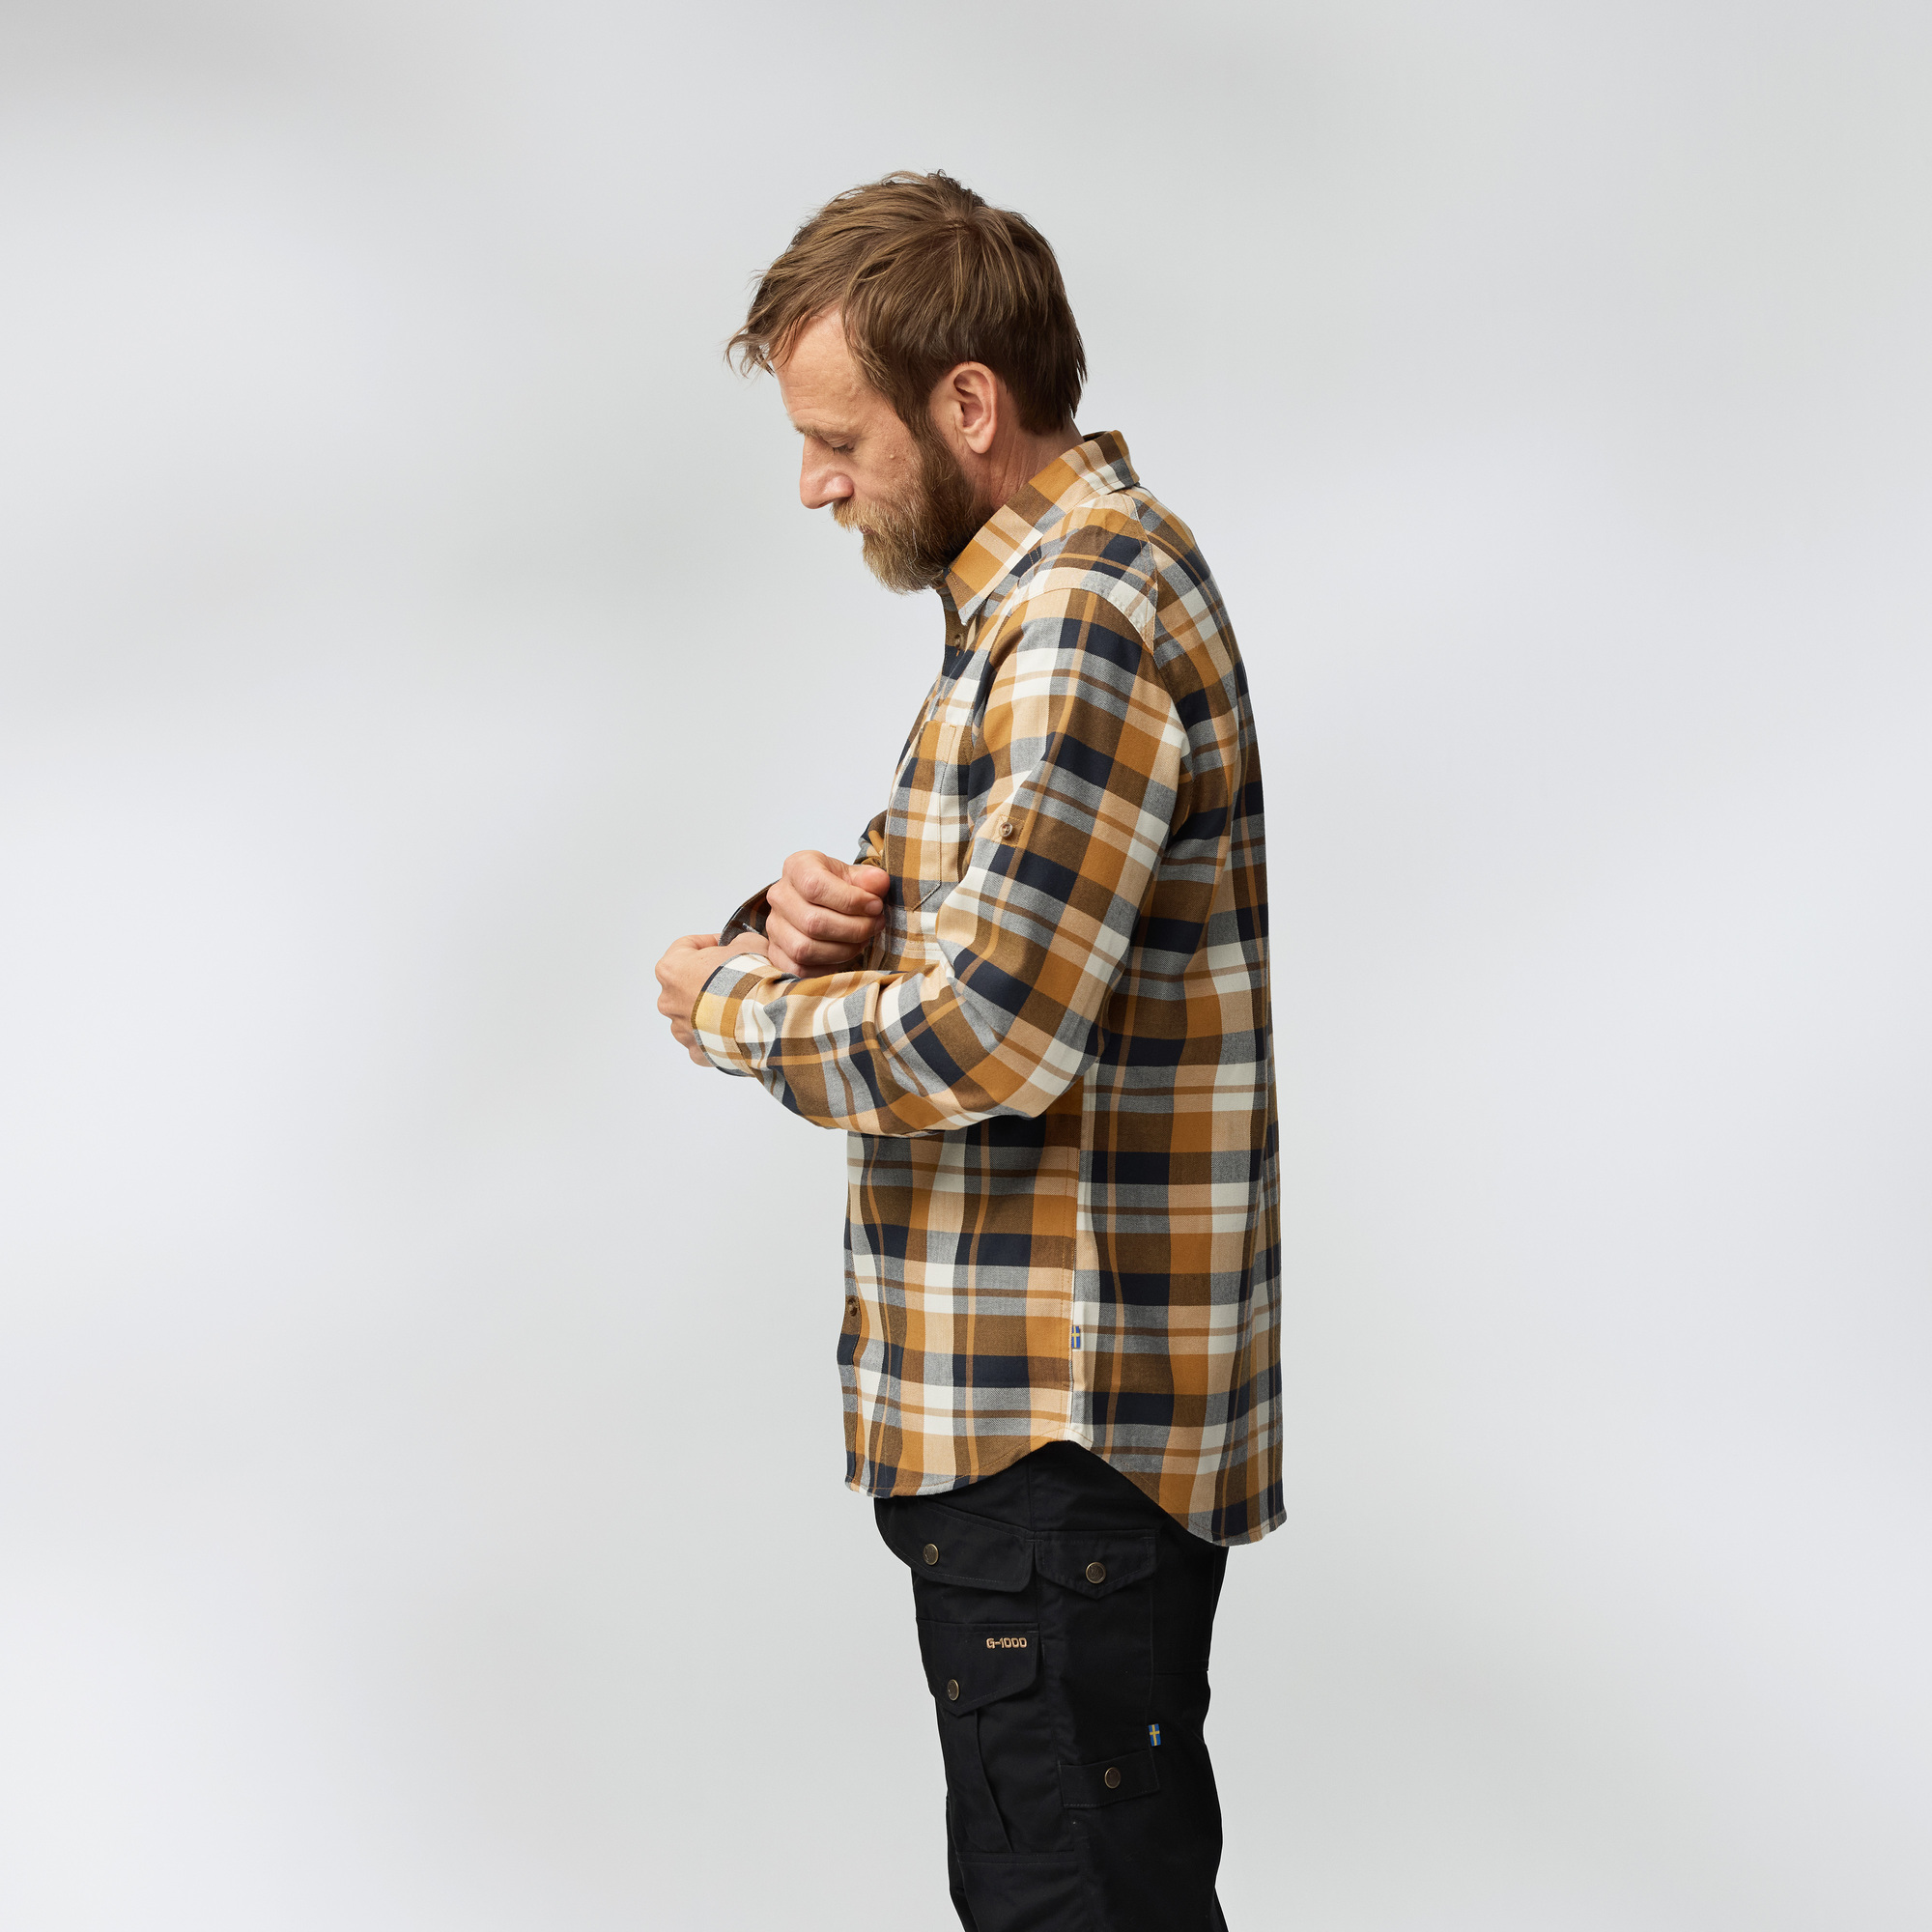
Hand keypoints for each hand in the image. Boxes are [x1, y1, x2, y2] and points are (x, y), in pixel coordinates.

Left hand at [655, 931, 769, 1064]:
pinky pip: (704, 1039)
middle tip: (734, 977)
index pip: (685, 946)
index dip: (709, 943)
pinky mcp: (695, 1049)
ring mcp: (679, 1027)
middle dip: (708, 979)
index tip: (724, 945)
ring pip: (692, 1013)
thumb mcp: (747, 943)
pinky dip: (717, 1034)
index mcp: (672, 968)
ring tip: (737, 1004)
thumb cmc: (747, 980)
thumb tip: (739, 947)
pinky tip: (736, 1026)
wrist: (759, 1015)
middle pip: (685, 983)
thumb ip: (736, 942)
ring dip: (710, 1008)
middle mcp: (669, 999)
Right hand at [764, 850, 891, 975]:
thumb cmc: (838, 888)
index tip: (875, 906)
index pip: (815, 886)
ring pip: (805, 949)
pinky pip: (799, 968)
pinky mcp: (776, 952)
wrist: (822, 903)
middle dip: (853, 929)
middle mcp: (779, 896)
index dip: (850, 900)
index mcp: (797, 867)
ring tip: (862, 940)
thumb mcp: (856, 876)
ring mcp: (773, 926)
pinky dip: (827, 966)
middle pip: (812, 922)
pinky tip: (845, 953)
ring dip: (843, 950)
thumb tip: (879, 883)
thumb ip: (869, 879)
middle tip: (875, 925)